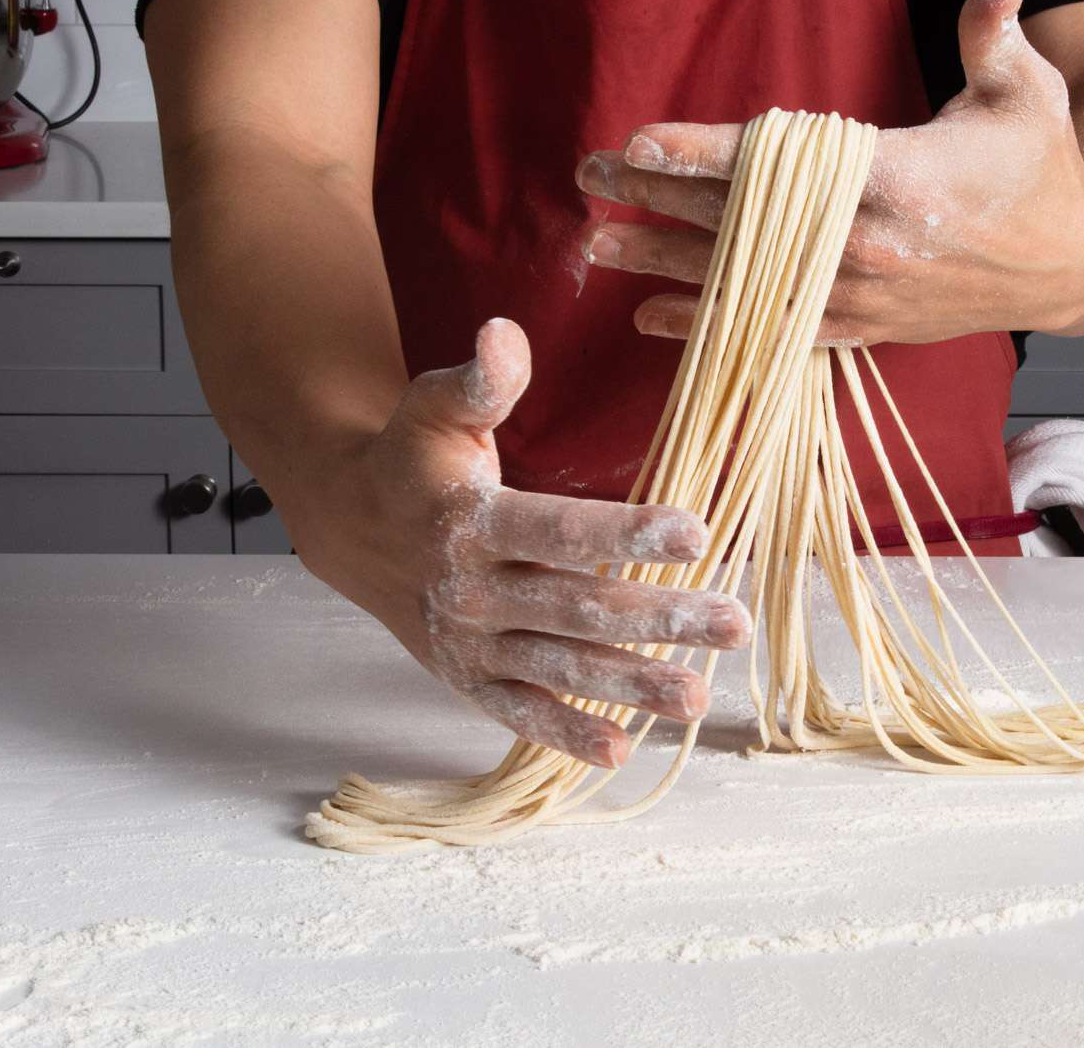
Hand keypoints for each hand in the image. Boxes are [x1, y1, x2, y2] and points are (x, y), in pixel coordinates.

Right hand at [280, 318, 751, 768]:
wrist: (350, 527)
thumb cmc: (412, 460)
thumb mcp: (432, 408)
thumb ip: (478, 381)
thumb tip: (506, 332)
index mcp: (469, 521)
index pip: (557, 530)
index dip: (626, 531)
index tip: (697, 531)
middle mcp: (470, 591)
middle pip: (576, 606)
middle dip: (659, 617)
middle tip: (733, 623)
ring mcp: (469, 643)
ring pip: (559, 666)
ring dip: (630, 684)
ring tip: (697, 696)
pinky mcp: (468, 677)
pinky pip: (518, 712)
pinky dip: (564, 733)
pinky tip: (621, 752)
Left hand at [574, 0, 1083, 342]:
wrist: (1070, 265)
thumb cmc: (1041, 170)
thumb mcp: (1026, 93)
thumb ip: (993, 37)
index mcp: (898, 178)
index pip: (779, 163)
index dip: (701, 151)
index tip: (637, 143)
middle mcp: (866, 245)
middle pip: (741, 220)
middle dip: (658, 196)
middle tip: (589, 179)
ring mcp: (860, 294)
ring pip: (743, 282)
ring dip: (662, 263)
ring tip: (595, 249)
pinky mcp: (862, 328)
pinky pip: (771, 333)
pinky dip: (710, 327)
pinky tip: (651, 319)